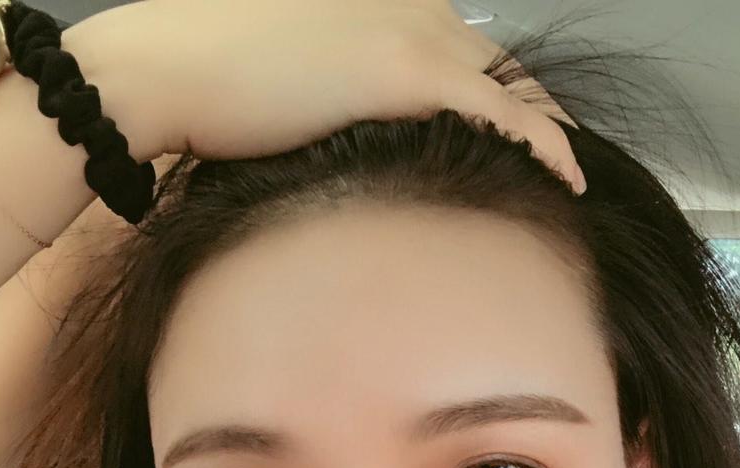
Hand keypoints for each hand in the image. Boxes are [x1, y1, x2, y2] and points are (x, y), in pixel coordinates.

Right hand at [88, 0, 584, 192]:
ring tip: (570, 176)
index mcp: (378, 6)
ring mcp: (411, 33)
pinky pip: (501, 113)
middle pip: (497, 64)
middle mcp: (406, 7)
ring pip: (509, 86)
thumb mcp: (285, 85)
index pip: (463, 51)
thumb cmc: (209, 84)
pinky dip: (541, 145)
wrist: (169, 70)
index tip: (517, 132)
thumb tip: (343, 144)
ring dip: (547, 130)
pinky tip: (566, 179)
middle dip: (535, 111)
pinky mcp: (407, 72)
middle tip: (561, 159)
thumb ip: (331, 102)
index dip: (496, 94)